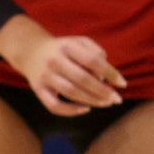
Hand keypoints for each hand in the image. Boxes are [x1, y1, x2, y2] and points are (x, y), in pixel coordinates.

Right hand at [0, 18, 124, 115]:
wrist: (30, 51)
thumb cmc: (63, 49)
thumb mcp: (79, 42)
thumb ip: (97, 53)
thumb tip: (107, 77)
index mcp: (66, 46)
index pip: (93, 61)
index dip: (110, 73)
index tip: (123, 84)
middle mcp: (54, 60)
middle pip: (83, 79)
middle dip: (103, 91)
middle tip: (116, 99)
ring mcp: (45, 75)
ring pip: (71, 93)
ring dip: (92, 101)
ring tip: (105, 103)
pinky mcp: (37, 89)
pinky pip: (54, 105)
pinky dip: (71, 111)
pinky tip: (85, 109)